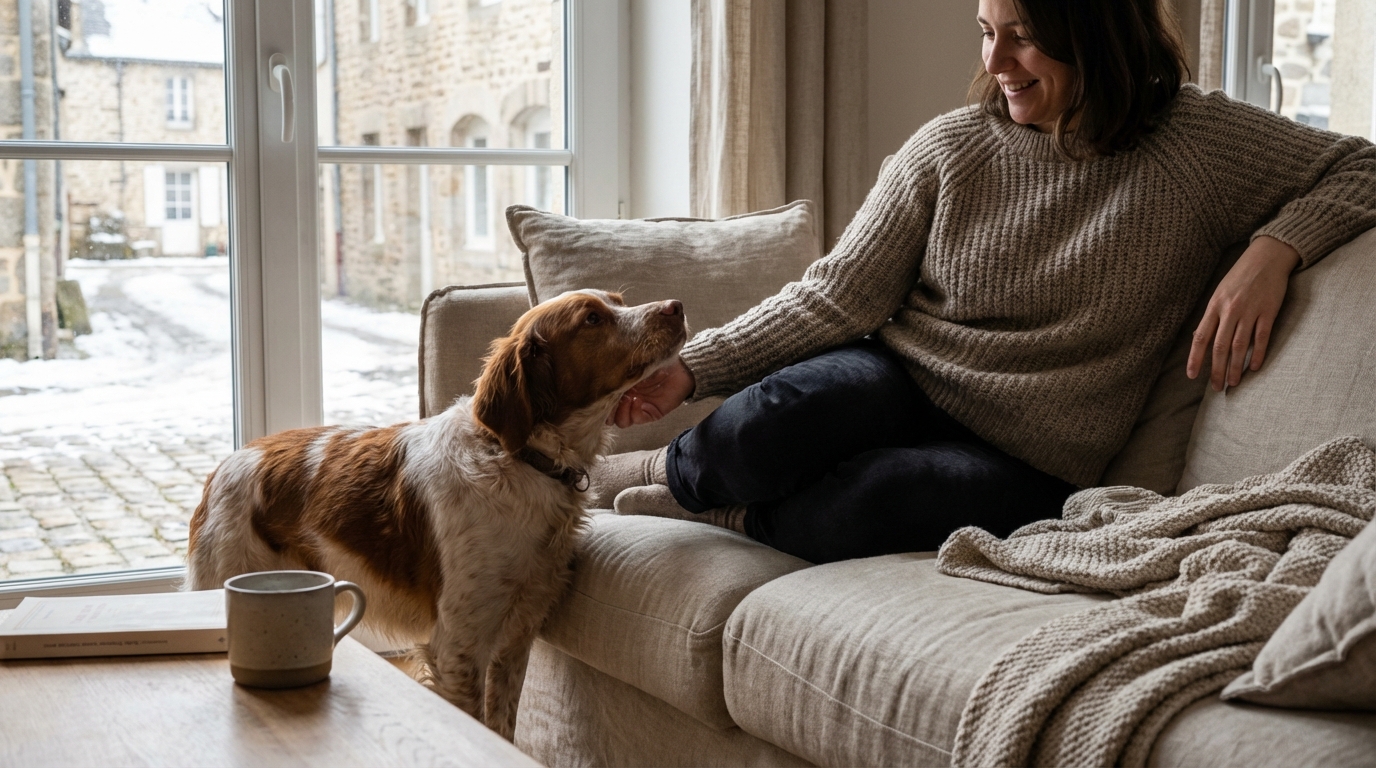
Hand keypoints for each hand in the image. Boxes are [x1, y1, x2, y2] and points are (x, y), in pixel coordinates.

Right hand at [608, 358, 695, 427]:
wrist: (680, 365)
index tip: (601, 394)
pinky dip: (636, 412)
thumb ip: (619, 370)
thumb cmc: (656, 357)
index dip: (601, 401)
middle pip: (609, 416)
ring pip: (621, 421)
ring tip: (630, 399)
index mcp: (620, 385)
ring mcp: (638, 407)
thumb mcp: (633, 361)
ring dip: (622, 412)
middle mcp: (626, 398)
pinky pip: (637, 419)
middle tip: (615, 399)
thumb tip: (602, 377)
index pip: (604, 401)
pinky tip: (640, 401)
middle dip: (609, 411)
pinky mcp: (651, 413)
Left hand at [1187, 236, 1299, 391]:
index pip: (1201, 338)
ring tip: (1233, 382)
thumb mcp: (1220, 293)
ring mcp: (1250, 311)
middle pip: (1220, 346)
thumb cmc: (1240, 277)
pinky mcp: (1269, 311)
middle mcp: (1230, 310)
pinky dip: (1257, 354)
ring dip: (1235, 366)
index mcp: (1214, 306)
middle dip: (1217, 369)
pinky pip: (1262, 337)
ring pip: (1239, 345)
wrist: (1267, 257)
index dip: (1196, 359)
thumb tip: (1201, 338)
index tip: (1193, 376)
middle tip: (1216, 387)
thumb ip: (1212, 316)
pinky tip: (1253, 367)